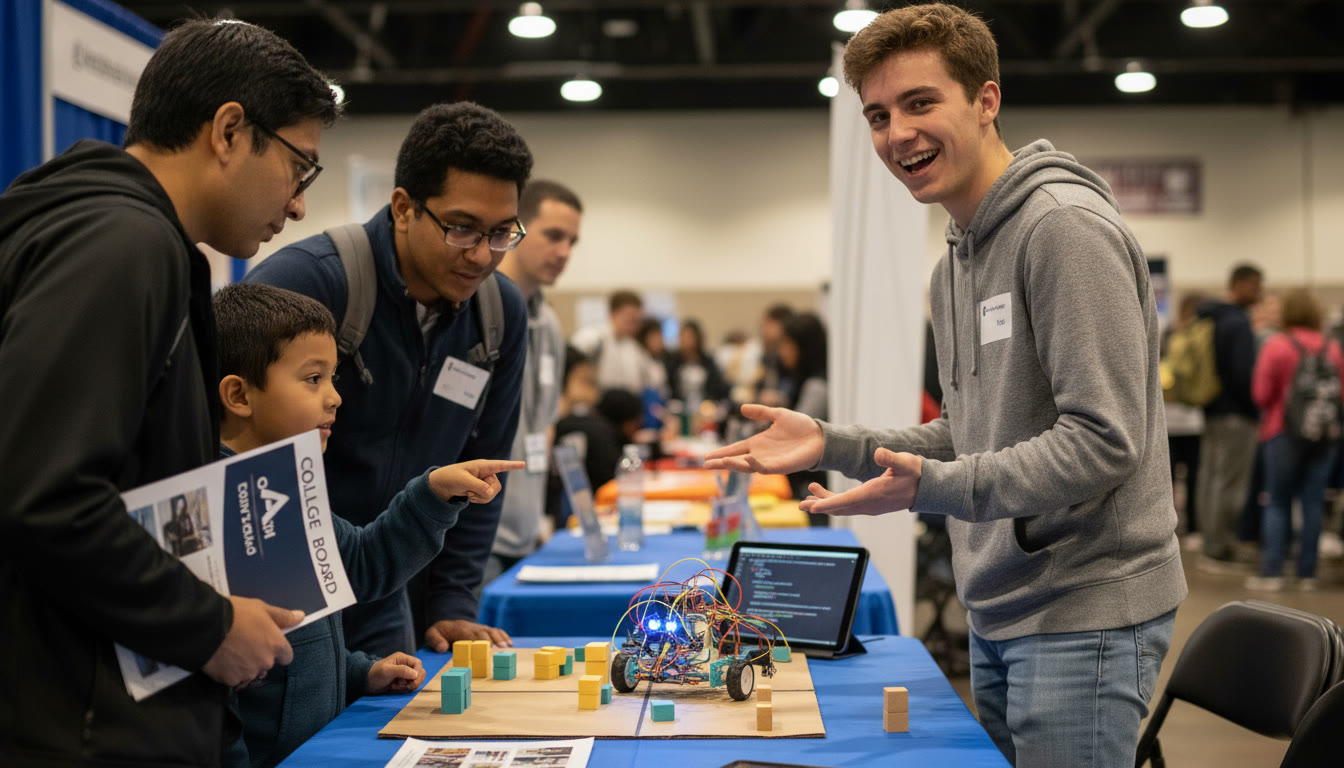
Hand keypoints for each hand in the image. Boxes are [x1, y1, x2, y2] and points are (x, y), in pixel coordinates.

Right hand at [202, 596, 301, 687]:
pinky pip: (233, 679)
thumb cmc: (235, 614)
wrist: (206, 627)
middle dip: (258, 657)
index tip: (267, 644)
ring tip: (231, 651)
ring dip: (244, 666)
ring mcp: (248, 673)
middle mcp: (265, 662)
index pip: (286, 657)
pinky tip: (222, 659)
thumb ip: (283, 616)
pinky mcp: (230, 680)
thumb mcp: (262, 608)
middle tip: (244, 643)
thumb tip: (300, 617)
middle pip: (267, 665)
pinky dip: (229, 672)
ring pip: (250, 673)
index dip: (278, 651)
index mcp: (276, 645)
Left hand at [368, 652, 424, 694]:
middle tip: (400, 685)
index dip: (416, 673)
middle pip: (420, 673)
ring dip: (408, 686)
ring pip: (417, 681)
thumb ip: (401, 670)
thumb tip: (416, 674)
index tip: (409, 680)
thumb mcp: (387, 671)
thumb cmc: (375, 674)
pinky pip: (411, 687)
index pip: (418, 663)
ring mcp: (405, 674)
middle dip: (413, 682)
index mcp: (402, 659)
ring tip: (395, 687)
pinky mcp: (403, 682)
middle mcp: (406, 665)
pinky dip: (405, 689)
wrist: (367, 683)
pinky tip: (395, 688)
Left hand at [424, 620, 512, 652]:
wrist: (449, 623)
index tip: (486, 648)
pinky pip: (497, 631)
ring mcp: (481, 628)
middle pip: (485, 633)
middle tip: (501, 651)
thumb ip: (435, 640)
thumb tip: (442, 648)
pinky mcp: (486, 630)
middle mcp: (473, 627)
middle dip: (493, 642)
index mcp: (461, 629)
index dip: (480, 641)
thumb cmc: (441, 632)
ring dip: (501, 640)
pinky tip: (510, 645)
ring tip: (508, 649)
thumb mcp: (432, 634)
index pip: (471, 635)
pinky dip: (504, 637)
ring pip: (493, 632)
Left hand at [429, 459, 525, 502]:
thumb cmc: (451, 477)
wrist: (441, 485)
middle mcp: (486, 473)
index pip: (500, 465)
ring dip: (480, 498)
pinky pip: (487, 498)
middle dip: (485, 493)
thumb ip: (479, 486)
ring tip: (468, 493)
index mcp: (483, 465)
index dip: (512, 465)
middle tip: (471, 492)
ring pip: (493, 494)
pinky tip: (469, 496)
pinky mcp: (482, 489)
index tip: (523, 464)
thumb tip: (490, 493)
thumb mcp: (463, 481)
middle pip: (496, 487)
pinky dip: (479, 500)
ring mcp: (485, 482)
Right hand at [702, 404, 822, 474]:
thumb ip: (761, 412)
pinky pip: (765, 468)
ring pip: (747, 467)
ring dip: (734, 465)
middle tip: (705, 464)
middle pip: (736, 460)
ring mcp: (770, 462)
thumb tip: (742, 408)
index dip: (721, 453)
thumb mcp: (778, 414)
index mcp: (758, 443)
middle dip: (721, 462)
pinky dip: (755, 465)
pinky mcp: (781, 467)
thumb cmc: (801, 427)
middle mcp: (760, 454)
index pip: (735, 449)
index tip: (706, 456)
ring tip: (721, 462)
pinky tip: (746, 460)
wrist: (820, 436)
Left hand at [798, 448, 921, 516]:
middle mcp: (869, 504)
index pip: (847, 501)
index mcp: (874, 494)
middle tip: (800, 506)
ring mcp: (869, 506)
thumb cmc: (915, 473)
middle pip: (839, 507)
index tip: (813, 508)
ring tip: (806, 499)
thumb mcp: (905, 462)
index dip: (828, 504)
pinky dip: (832, 500)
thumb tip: (878, 453)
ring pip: (841, 507)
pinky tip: (821, 493)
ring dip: (823, 502)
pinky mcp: (869, 504)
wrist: (926, 487)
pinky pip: (846, 504)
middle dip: (819, 506)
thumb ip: (891, 458)